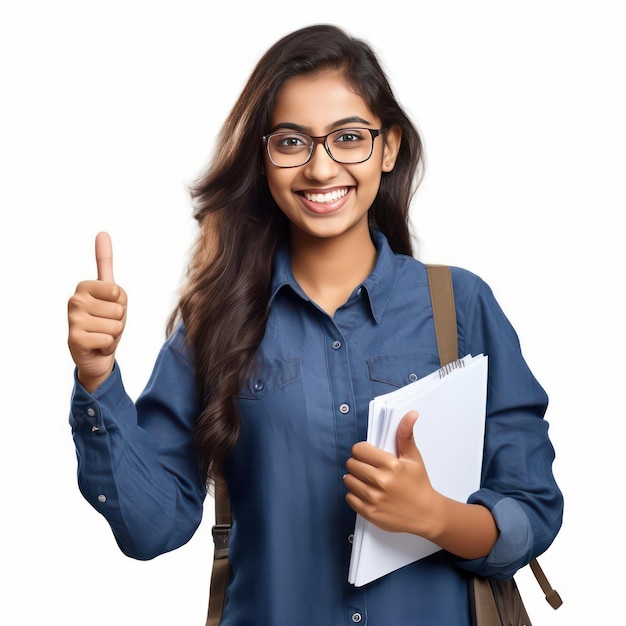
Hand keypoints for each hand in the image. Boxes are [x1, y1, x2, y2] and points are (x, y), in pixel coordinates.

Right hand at [67, 232, 126, 391]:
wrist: (97, 355)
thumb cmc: (106, 321)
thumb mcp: (112, 293)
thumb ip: (105, 263)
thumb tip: (102, 232)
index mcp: (84, 287)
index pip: (118, 292)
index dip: (121, 304)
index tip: (109, 309)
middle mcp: (74, 300)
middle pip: (119, 309)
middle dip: (118, 321)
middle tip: (105, 325)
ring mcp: (73, 320)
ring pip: (115, 324)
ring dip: (114, 334)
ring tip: (102, 334)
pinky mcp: (75, 339)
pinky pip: (109, 338)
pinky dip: (108, 345)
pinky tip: (97, 345)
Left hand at [344, 411, 440, 537]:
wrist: (426, 515)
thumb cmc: (419, 484)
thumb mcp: (413, 458)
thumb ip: (406, 434)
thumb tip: (411, 414)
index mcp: (390, 465)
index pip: (359, 449)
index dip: (362, 451)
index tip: (369, 456)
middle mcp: (380, 481)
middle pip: (351, 464)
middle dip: (358, 464)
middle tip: (369, 468)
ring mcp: (373, 498)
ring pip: (348, 480)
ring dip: (355, 479)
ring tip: (368, 481)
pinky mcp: (369, 513)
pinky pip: (349, 497)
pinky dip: (355, 495)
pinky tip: (368, 494)